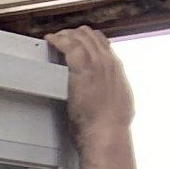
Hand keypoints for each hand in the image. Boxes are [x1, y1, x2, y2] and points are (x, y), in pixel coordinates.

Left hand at [46, 26, 134, 145]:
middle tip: (62, 38)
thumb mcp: (119, 106)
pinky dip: (58, 40)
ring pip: (81, 37)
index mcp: (116, 70)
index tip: (78, 41)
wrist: (107, 133)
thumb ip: (114, 97)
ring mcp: (97, 64)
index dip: (89, 40)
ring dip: (66, 35)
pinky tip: (50, 40)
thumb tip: (114, 101)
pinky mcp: (83, 69)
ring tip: (55, 38)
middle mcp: (108, 62)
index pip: (103, 44)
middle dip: (75, 34)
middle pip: (92, 36)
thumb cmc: (110, 128)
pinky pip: (69, 46)